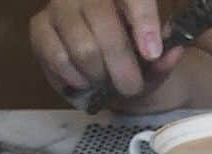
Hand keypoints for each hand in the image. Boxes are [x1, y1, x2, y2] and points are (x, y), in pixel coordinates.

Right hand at [29, 0, 184, 103]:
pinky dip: (77, 80)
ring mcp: (59, 5)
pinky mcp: (39, 27)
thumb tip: (172, 51)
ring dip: (99, 76)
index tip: (152, 53)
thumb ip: (164, 58)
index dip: (143, 19)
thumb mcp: (155, 61)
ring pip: (83, 48)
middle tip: (131, 87)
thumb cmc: (134, 58)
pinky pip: (58, 59)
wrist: (106, 67)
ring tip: (105, 81)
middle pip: (104, 25)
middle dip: (123, 67)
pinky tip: (85, 80)